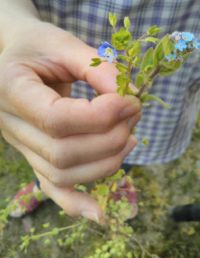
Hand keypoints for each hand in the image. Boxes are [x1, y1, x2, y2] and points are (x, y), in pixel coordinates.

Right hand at [0, 21, 141, 220]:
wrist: (18, 55)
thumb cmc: (39, 45)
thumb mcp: (65, 45)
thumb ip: (98, 68)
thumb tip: (131, 97)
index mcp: (10, 89)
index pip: (56, 119)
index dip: (101, 115)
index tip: (131, 101)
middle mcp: (10, 124)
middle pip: (62, 153)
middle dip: (109, 139)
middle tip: (134, 114)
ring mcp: (20, 144)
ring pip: (62, 174)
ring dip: (105, 162)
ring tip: (129, 137)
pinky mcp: (33, 154)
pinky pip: (51, 187)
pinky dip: (76, 202)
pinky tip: (100, 212)